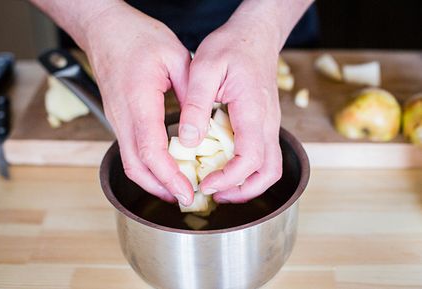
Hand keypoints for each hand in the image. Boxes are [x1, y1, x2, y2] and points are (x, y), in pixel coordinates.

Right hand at [83, 3, 193, 204]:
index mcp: (139, 102)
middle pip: (135, 167)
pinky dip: (148, 166)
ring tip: (178, 189)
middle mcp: (123, 116)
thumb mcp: (175, 57)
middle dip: (161, 188)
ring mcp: (117, 119)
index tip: (187, 192)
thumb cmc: (136, 36)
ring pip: (131, 162)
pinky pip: (130, 150)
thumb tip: (201, 123)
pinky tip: (165, 168)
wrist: (105, 29)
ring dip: (153, 181)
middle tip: (186, 198)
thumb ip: (190, 92)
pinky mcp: (119, 118)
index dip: (169, 177)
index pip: (151, 152)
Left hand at [178, 14, 282, 202]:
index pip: (250, 158)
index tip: (206, 184)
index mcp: (253, 111)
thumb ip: (196, 105)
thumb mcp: (204, 68)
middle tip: (214, 194)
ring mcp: (269, 124)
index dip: (229, 178)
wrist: (255, 35)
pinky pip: (264, 156)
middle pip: (269, 172)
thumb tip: (189, 141)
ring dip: (248, 184)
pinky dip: (248, 171)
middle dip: (242, 191)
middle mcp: (267, 122)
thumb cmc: (231, 47)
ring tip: (220, 188)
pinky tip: (225, 167)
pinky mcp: (264, 123)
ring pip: (270, 167)